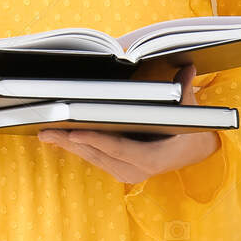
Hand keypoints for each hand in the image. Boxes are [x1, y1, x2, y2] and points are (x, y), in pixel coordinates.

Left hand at [38, 63, 222, 183]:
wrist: (195, 152)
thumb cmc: (191, 129)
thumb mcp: (190, 111)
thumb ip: (185, 91)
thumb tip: (189, 67)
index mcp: (153, 159)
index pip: (118, 148)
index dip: (95, 140)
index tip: (73, 133)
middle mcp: (136, 170)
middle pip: (98, 154)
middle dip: (70, 142)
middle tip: (46, 130)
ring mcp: (126, 172)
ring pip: (91, 157)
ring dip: (67, 145)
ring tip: (45, 132)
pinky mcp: (118, 169)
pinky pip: (94, 157)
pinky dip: (76, 147)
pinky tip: (58, 137)